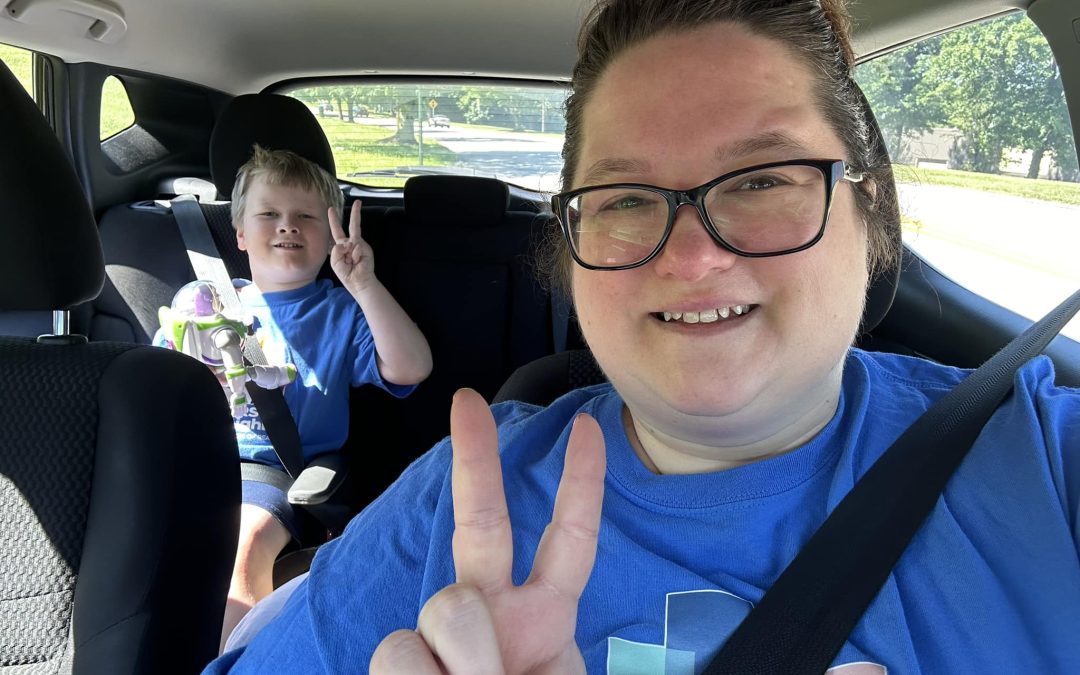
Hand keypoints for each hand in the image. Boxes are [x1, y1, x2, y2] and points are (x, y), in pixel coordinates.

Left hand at [329, 200, 375, 292]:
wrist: (359, 281)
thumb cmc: (346, 274)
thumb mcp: (335, 261)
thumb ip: (337, 249)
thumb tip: (348, 242)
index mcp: (341, 246)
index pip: (336, 231)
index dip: (334, 220)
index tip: (331, 209)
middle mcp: (351, 243)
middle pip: (352, 225)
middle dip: (356, 213)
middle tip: (358, 201)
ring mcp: (359, 245)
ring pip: (349, 241)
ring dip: (347, 255)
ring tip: (351, 263)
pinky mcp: (365, 248)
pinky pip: (355, 247)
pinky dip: (354, 255)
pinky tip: (356, 261)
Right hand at [370, 388, 606, 673]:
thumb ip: (545, 651)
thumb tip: (472, 627)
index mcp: (544, 617)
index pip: (569, 539)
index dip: (581, 483)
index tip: (586, 427)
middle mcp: (491, 611)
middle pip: (482, 523)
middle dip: (476, 459)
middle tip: (467, 399)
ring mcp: (440, 633)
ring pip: (448, 606)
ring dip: (466, 657)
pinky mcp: (394, 661)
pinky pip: (400, 652)